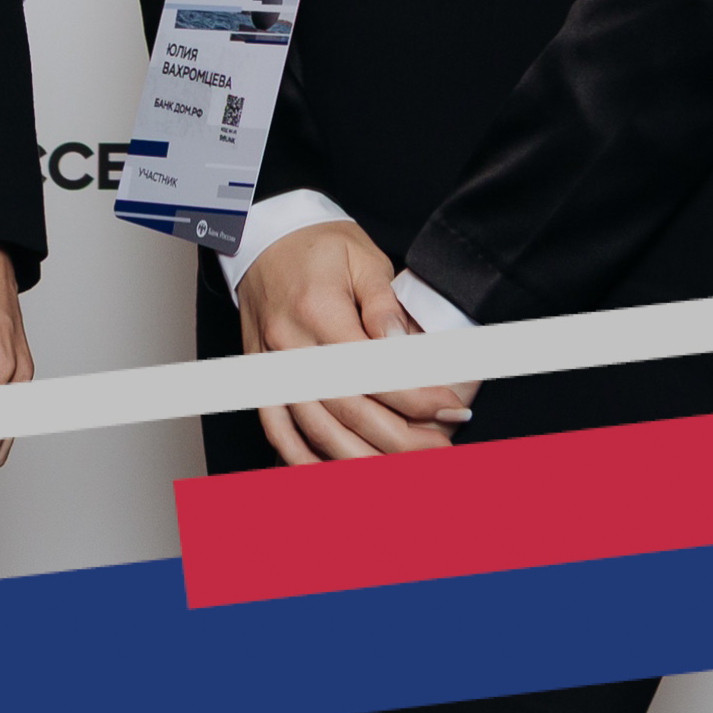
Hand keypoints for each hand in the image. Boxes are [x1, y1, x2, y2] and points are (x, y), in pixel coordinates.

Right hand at [231, 222, 478, 463]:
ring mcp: (270, 366)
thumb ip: (383, 305)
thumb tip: (403, 346)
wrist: (262, 237)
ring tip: (400, 473)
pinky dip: (301, 459)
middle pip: (349, 408)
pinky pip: (276, 429)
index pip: (373, 369)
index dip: (417, 396)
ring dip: (359, 459)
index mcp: (319, 311)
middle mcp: (290, 345)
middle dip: (400, 438)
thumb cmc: (319, 246)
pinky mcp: (259, 378)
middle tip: (440, 452)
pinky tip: (332, 475)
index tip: (453, 410)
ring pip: (315, 428)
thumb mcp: (362, 259)